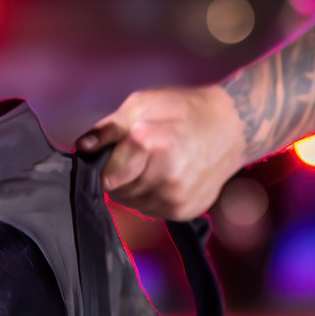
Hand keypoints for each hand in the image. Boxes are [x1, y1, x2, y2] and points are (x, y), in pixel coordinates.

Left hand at [82, 83, 246, 219]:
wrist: (232, 127)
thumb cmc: (185, 110)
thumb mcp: (143, 105)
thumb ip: (109, 129)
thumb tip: (82, 147)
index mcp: (150, 144)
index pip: (105, 177)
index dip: (105, 166)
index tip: (114, 155)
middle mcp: (165, 176)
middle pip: (118, 192)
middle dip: (121, 175)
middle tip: (139, 155)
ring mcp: (177, 197)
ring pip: (134, 204)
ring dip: (136, 188)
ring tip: (154, 164)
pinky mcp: (186, 211)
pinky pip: (153, 211)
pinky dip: (153, 197)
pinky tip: (167, 176)